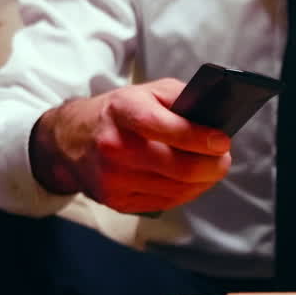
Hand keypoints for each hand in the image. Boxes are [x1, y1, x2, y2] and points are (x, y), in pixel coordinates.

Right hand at [29, 78, 231, 213]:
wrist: (71, 140)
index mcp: (123, 112)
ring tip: (210, 168)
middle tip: (224, 159)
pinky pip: (166, 202)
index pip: (167, 128)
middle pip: (179, 168)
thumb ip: (179, 99)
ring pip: (178, 189)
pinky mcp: (117, 201)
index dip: (201, 138)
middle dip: (213, 166)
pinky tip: (190, 181)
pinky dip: (186, 192)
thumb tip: (213, 119)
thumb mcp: (145, 92)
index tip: (223, 141)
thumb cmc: (118, 113)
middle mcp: (114, 147)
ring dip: (203, 181)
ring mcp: (114, 179)